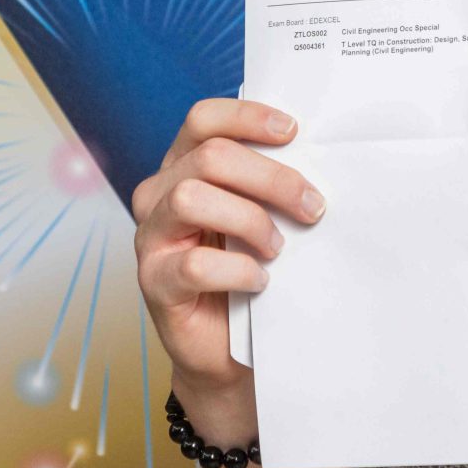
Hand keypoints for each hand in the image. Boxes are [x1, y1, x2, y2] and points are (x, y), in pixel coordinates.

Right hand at [132, 98, 327, 422]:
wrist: (229, 350)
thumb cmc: (250, 271)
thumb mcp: (263, 217)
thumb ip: (270, 186)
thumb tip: (317, 156)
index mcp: (185, 166)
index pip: (203, 120)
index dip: (247, 117)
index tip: (293, 131)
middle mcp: (159, 194)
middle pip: (210, 157)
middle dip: (271, 178)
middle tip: (312, 206)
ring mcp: (151, 237)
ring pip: (192, 198)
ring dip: (249, 220)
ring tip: (277, 248)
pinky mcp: (154, 281)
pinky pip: (193, 263)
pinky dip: (237, 270)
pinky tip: (260, 281)